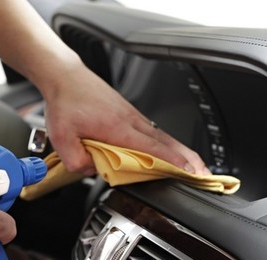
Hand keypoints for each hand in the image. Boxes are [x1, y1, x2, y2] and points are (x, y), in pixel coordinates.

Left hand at [43, 63, 210, 175]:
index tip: (189, 173)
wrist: (65, 77)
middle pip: (167, 143)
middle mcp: (131, 122)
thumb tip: (92, 171)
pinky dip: (168, 145)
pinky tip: (172, 153)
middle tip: (205, 175)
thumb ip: (77, 161)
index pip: (152, 149)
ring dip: (181, 153)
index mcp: (117, 128)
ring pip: (163, 138)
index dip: (173, 163)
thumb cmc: (66, 102)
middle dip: (188, 160)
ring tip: (195, 168)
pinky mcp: (130, 116)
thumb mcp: (61, 137)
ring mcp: (133, 117)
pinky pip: (154, 133)